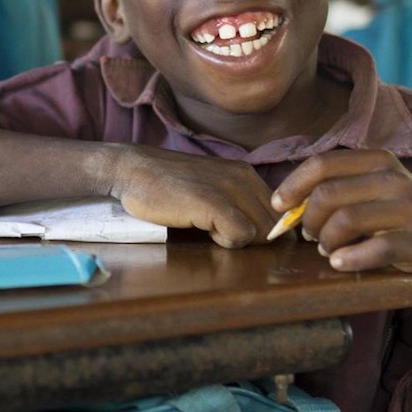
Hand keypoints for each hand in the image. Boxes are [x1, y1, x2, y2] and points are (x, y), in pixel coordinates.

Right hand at [109, 147, 276, 247]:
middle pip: (274, 225)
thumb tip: (263, 232)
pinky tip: (203, 229)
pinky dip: (226, 241)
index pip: (280, 212)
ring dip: (238, 239)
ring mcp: (230, 189)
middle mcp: (244, 177)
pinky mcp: (214, 204)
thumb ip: (236, 202)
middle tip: (219, 231)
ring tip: (209, 228)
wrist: (131, 170)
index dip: (266, 230)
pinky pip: (241, 236)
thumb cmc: (165, 185)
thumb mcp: (209, 186)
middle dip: (253, 238)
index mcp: (245, 173)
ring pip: (262, 233)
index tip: (238, 232)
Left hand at [272, 149, 411, 284]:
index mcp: (379, 160)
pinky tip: (339, 263)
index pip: (323, 163)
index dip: (293, 185)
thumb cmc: (390, 222)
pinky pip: (376, 249)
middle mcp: (397, 179)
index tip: (279, 207)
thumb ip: (332, 191)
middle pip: (328, 194)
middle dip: (309, 220)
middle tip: (310, 236)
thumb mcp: (366, 195)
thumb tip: (283, 204)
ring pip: (346, 220)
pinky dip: (350, 259)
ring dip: (326, 241)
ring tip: (328, 250)